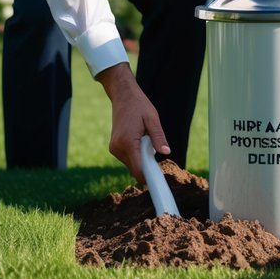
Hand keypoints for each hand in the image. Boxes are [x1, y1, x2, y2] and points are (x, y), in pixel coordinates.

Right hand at [97, 62, 169, 182]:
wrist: (123, 96)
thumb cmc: (139, 106)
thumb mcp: (152, 119)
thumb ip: (158, 137)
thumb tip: (166, 152)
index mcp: (127, 143)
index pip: (138, 169)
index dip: (149, 178)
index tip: (159, 182)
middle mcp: (118, 148)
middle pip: (135, 168)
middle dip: (147, 165)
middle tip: (155, 150)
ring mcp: (114, 148)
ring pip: (131, 164)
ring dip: (141, 158)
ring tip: (145, 139)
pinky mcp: (114, 147)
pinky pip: (128, 158)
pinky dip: (136, 154)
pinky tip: (139, 140)